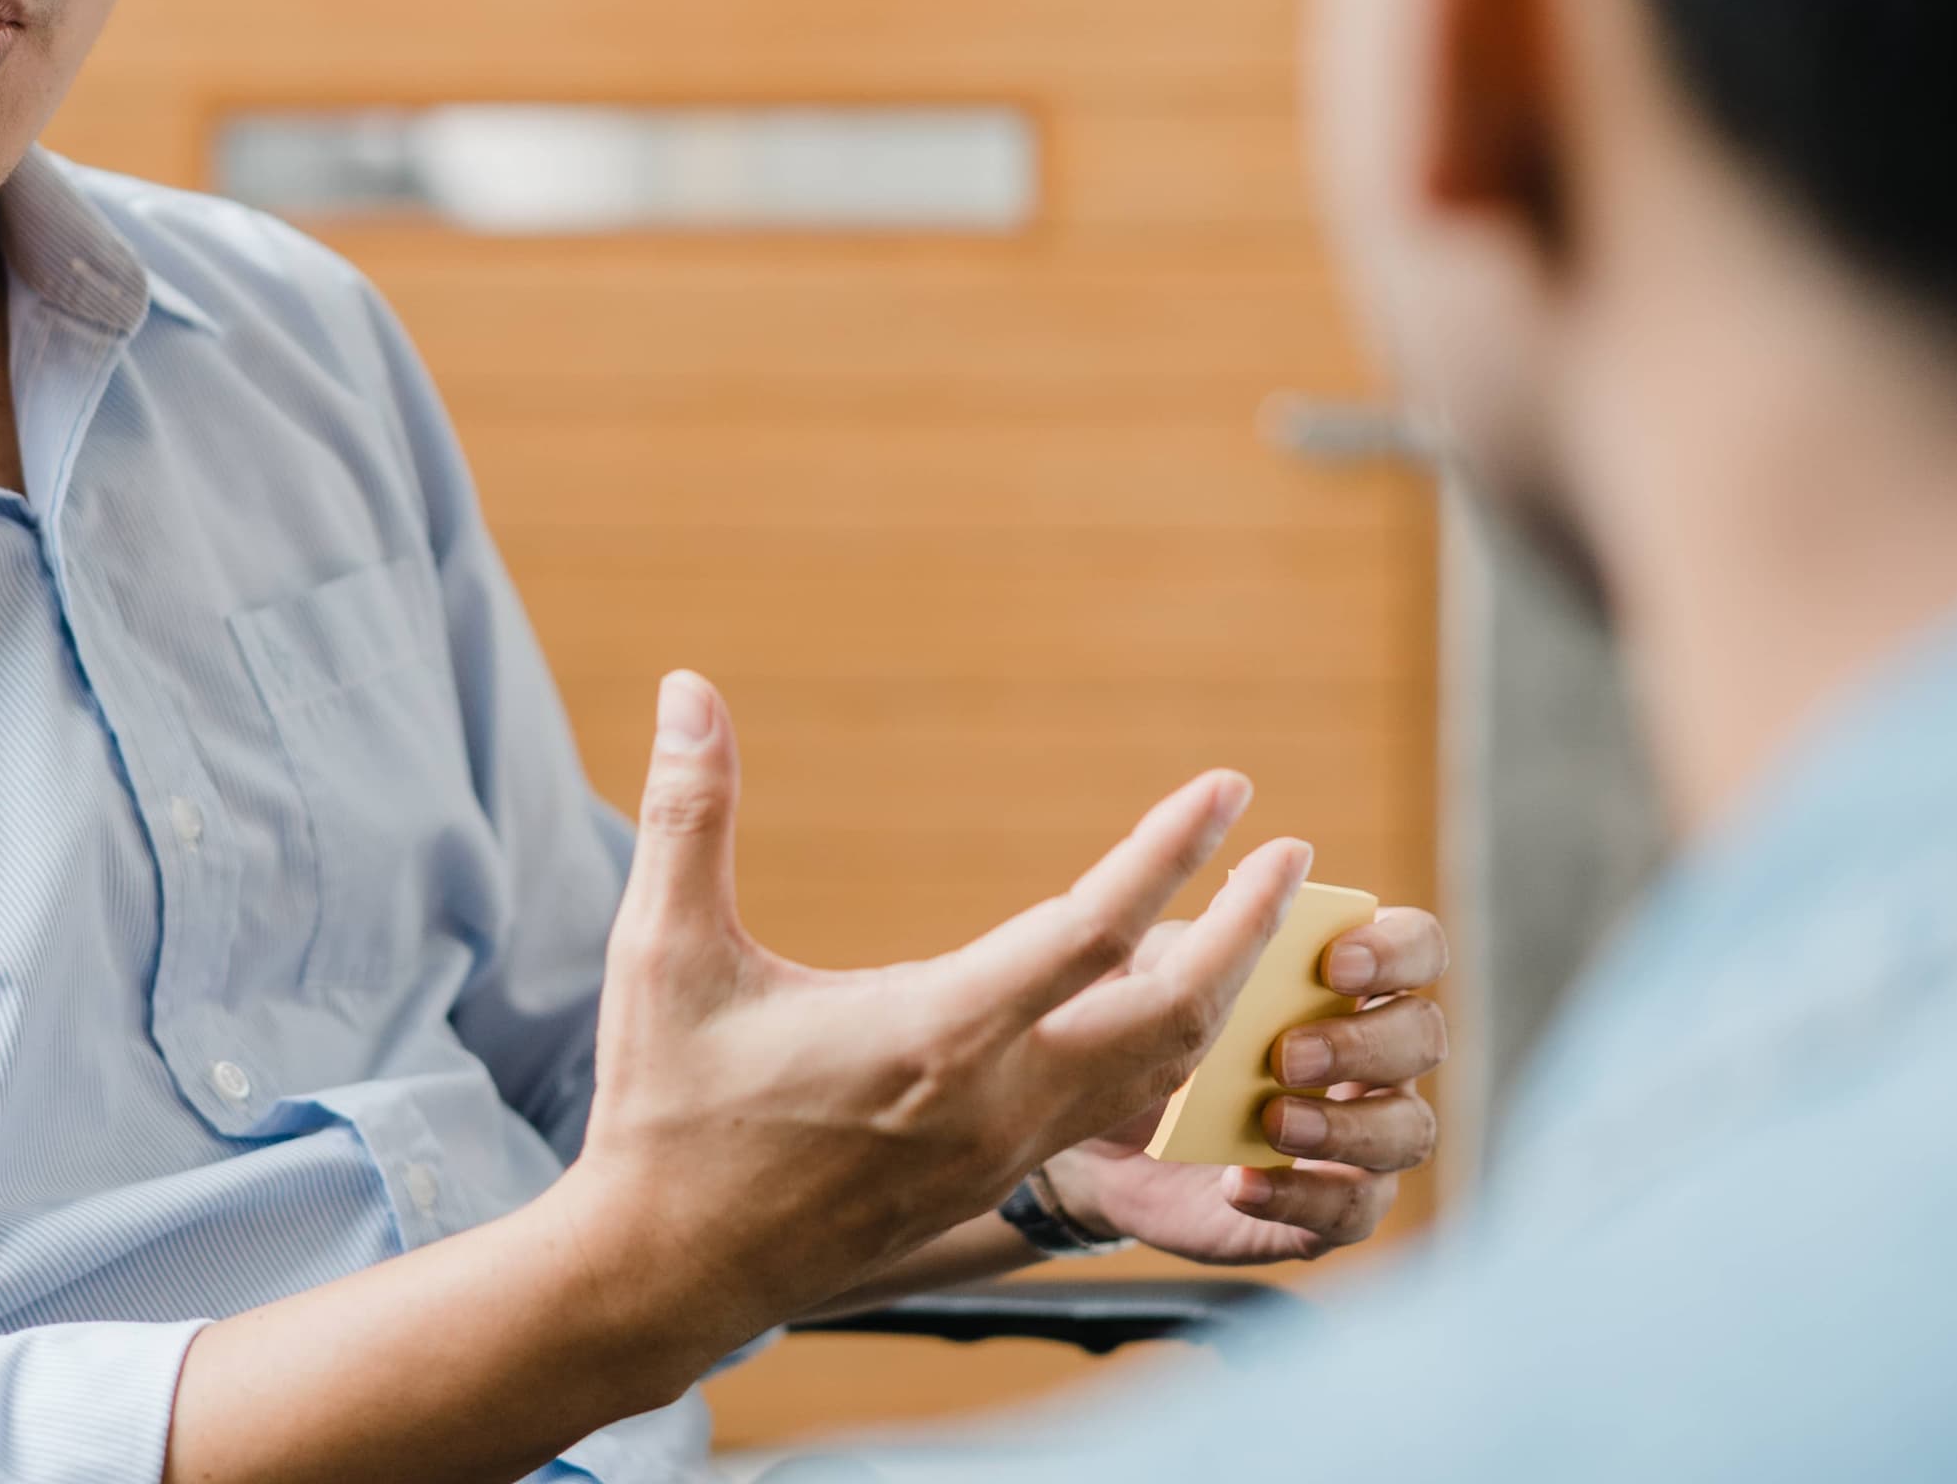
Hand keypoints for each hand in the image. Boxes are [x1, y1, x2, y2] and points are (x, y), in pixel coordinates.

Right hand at [565, 672, 1313, 1350]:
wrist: (667, 1270)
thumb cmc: (664, 1108)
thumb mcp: (664, 951)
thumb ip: (689, 815)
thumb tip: (685, 686)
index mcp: (934, 1035)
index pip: (1093, 931)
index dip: (1172, 854)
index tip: (1231, 789)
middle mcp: (994, 1101)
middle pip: (1175, 1018)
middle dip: (1246, 931)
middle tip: (1293, 855)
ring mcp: (1003, 1153)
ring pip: (1161, 1076)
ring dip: (1220, 995)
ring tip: (1252, 922)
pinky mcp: (991, 1181)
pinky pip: (1118, 1114)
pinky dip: (1167, 1052)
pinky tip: (1168, 1006)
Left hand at [1038, 908, 1450, 1264]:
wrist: (1097, 1136)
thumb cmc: (1147, 1031)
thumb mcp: (1161, 978)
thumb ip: (1206, 939)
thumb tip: (1242, 884)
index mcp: (1349, 979)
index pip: (1418, 945)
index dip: (1396, 951)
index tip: (1335, 965)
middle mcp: (1375, 1055)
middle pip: (1424, 1036)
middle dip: (1364, 1044)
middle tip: (1288, 1054)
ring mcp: (1363, 1136)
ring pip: (1410, 1130)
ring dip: (1345, 1126)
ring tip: (1270, 1121)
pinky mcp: (1329, 1208)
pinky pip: (1352, 1211)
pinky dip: (1301, 1196)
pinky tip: (1241, 1183)